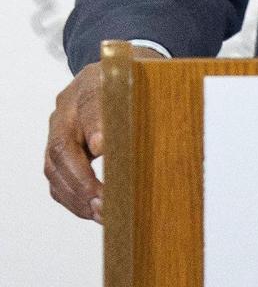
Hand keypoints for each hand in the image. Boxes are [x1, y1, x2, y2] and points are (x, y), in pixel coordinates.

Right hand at [44, 47, 164, 221]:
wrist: (119, 74)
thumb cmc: (136, 83)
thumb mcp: (147, 85)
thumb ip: (151, 104)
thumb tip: (173, 133)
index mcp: (94, 82)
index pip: (91, 102)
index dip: (95, 126)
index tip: (102, 147)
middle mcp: (69, 105)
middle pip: (63, 144)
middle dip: (82, 179)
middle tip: (103, 199)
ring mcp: (59, 128)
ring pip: (55, 166)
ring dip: (77, 195)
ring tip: (101, 212)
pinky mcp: (57, 150)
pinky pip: (56, 179)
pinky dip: (73, 199)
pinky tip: (93, 210)